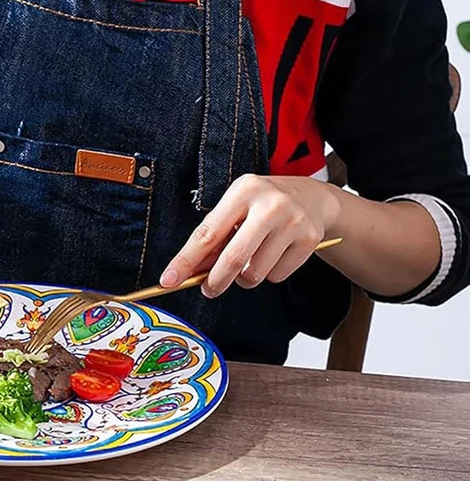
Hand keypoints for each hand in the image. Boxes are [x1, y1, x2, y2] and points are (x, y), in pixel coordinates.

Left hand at [161, 175, 340, 297]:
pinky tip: (273, 256)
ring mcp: (293, 222)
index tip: (168, 280)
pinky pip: (277, 276)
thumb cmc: (262, 205)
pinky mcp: (310, 240)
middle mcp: (270, 204)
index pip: (207, 233)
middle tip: (208, 290)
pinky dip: (269, 274)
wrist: (312, 198)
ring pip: (255, 272)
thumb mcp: (236, 209)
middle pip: (233, 258)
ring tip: (249, 262)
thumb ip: (213, 238)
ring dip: (244, 278)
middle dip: (215, 281)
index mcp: (244, 190)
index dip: (185, 260)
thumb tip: (188, 271)